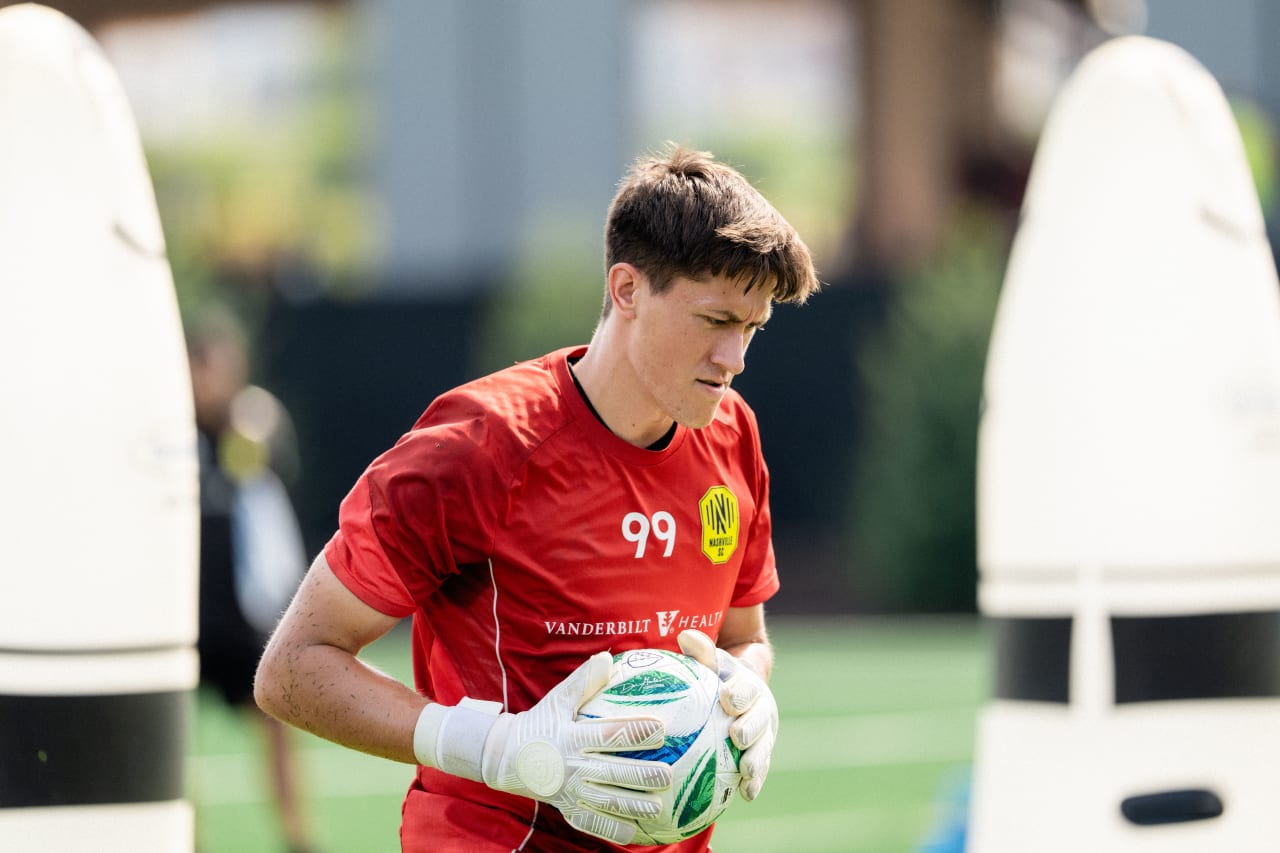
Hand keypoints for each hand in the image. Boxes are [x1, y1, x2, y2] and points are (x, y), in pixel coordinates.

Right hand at [414, 651, 672, 843]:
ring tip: (658, 806)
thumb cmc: (539, 723)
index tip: (661, 730)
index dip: (636, 732)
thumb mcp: (557, 699)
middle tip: (667, 775)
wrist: (504, 756)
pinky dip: (610, 829)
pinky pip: (590, 822)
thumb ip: (583, 681)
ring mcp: (570, 791)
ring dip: (633, 804)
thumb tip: (607, 658)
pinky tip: (632, 833)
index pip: (610, 735)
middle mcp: (573, 766)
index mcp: (573, 737)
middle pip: (613, 772)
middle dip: (642, 775)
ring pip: (606, 801)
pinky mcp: (566, 807)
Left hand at [678, 628, 777, 800]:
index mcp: (749, 686)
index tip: (727, 699)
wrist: (742, 694)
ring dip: (756, 759)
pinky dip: (756, 782)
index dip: (739, 693)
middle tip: (736, 736)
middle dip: (751, 727)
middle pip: (760, 719)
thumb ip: (701, 652)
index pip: (746, 688)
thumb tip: (684, 636)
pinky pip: (761, 770)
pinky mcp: (762, 754)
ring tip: (745, 770)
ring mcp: (764, 734)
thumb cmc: (718, 678)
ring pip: (763, 747)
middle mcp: (762, 710)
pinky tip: (746, 795)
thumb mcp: (712, 663)